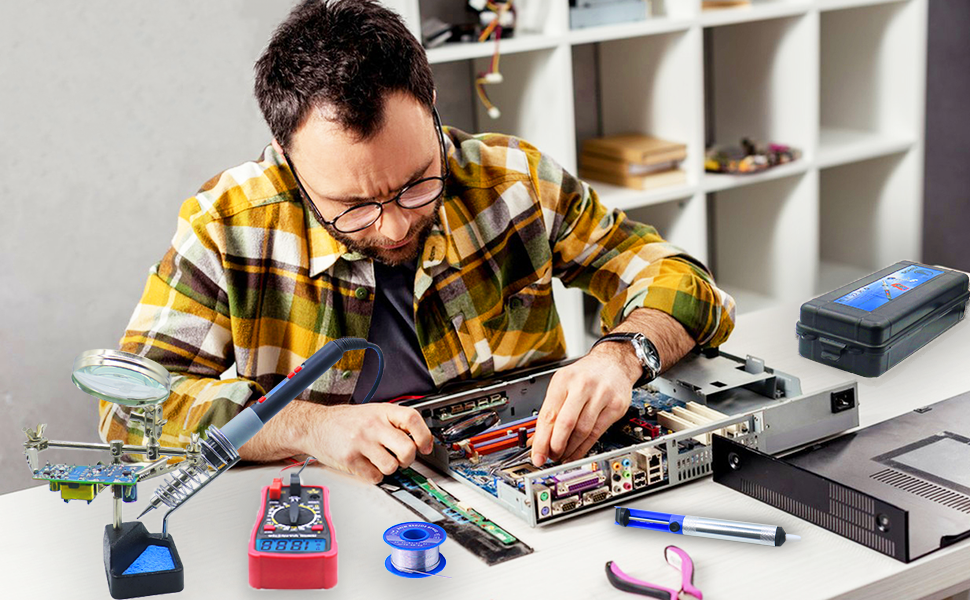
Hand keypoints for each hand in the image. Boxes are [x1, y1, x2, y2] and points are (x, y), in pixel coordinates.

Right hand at [302, 403, 432, 483]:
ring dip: (390, 468)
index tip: (426, 446)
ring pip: (392, 466)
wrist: (315, 425)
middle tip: (402, 459)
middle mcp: (372, 425)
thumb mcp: (373, 412)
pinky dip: (375, 476)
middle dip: (408, 459)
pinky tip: (368, 466)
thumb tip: (421, 439)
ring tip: (381, 461)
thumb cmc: (345, 420)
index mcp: (382, 411)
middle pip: (406, 449)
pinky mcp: (350, 459)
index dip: (424, 435)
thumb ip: (394, 422)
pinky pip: (374, 476)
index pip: (412, 420)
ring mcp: (361, 443)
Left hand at [530, 347, 639, 466]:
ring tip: (563, 456)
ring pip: (582, 431)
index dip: (541, 440)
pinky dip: (584, 447)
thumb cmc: (586, 375)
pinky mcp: (616, 406)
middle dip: (556, 446)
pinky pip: (597, 432)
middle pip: (566, 423)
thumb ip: (550, 410)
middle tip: (551, 457)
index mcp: (564, 380)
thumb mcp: (563, 384)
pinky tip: (577, 452)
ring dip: (570, 449)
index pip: (548, 415)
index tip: (537, 455)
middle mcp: (582, 386)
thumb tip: (536, 439)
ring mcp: (601, 395)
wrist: (614, 362)